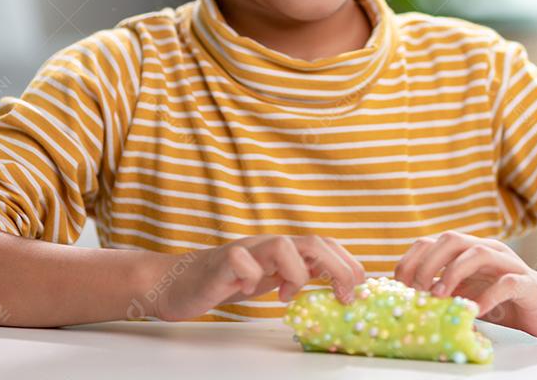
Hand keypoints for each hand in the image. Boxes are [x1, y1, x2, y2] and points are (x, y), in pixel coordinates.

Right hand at [150, 234, 365, 321]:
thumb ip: (301, 274)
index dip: (347, 263)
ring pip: (282, 245)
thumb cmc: (228, 281)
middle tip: (344, 295)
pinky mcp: (221, 263)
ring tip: (287, 294)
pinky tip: (250, 290)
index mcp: (284, 250)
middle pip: (313, 242)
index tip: (357, 288)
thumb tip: (339, 285)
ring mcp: (245, 251)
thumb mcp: (272, 277)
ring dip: (295, 273)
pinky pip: (241, 260)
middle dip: (337, 267)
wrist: (179, 282)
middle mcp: (268, 245)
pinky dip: (251, 276)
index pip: (325, 245)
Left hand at [392, 231, 536, 337]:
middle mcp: (487, 249)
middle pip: (452, 239)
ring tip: (440, 297)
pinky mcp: (526, 282)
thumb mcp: (467, 293)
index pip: (432, 241)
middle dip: (429, 263)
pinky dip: (488, 296)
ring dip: (453, 273)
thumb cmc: (502, 300)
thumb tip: (407, 299)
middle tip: (419, 290)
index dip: (413, 260)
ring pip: (477, 253)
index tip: (400, 285)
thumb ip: (444, 290)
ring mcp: (507, 263)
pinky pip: (506, 283)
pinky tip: (475, 310)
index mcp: (468, 249)